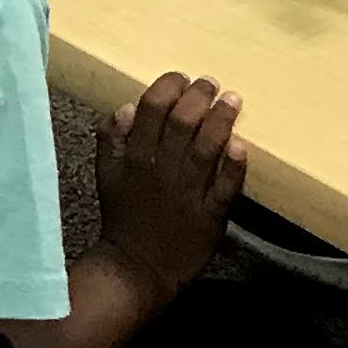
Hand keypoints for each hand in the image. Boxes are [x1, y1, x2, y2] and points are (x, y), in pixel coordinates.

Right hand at [94, 72, 246, 296]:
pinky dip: (234, 166)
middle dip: (200, 97)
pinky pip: (225, 188)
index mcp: (135, 157)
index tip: (182, 78)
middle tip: (211, 83)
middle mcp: (161, 171)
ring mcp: (187, 194)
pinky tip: (241, 146)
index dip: (169, 87)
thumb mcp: (106, 173)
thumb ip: (113, 138)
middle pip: (183, 122)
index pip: (153, 108)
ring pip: (207, 149)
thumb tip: (130, 105)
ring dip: (221, 121)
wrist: (136, 268)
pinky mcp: (210, 217)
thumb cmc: (124, 216)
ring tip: (233, 101)